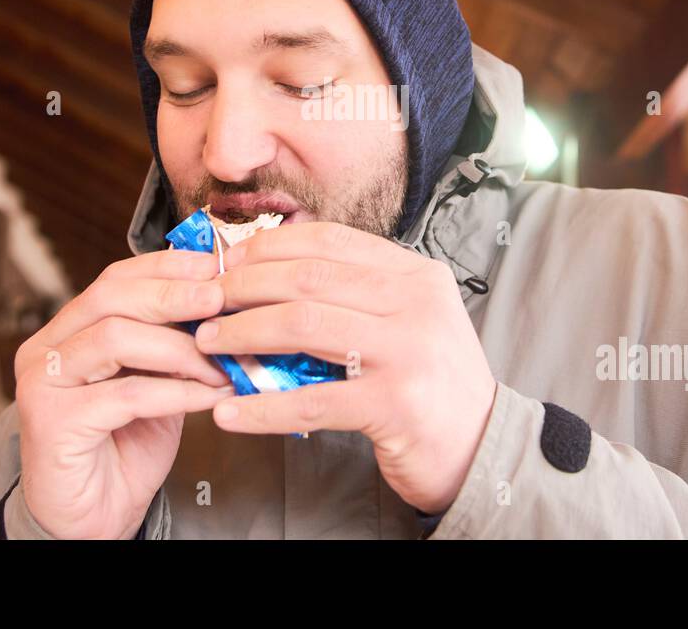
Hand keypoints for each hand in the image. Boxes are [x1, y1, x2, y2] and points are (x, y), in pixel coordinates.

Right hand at [14, 250, 235, 538]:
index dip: (165, 267)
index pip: (115, 279)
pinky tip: (209, 396)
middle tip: (218, 299)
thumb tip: (220, 306)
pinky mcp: (53, 421)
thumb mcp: (155, 381)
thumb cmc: (122, 448)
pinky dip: (177, 391)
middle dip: (172, 294)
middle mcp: (46, 348)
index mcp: (68, 330)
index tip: (212, 265)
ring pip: (116, 337)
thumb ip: (172, 344)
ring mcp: (44, 382)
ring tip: (220, 363)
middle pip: (111, 297)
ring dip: (180, 348)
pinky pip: (127, 393)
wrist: (90, 518)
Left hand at [197, 222, 498, 514]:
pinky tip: (230, 413)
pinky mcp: (394, 403)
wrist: (482, 447)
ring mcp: (407, 351)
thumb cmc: (431, 383)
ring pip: (303, 325)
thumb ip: (357, 295)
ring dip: (243, 333)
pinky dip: (262, 407)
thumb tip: (273, 276)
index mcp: (415, 274)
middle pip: (309, 277)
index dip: (269, 246)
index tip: (228, 260)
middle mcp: (415, 302)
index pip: (329, 241)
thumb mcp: (407, 320)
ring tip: (208, 343)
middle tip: (205, 300)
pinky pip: (311, 400)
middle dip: (244, 285)